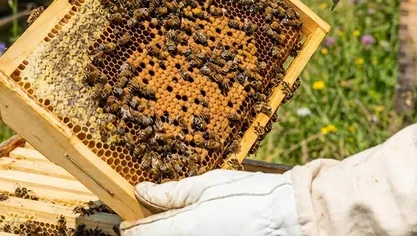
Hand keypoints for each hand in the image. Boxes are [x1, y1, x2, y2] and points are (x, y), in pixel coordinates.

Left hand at [120, 169, 300, 235]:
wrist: (289, 218)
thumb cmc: (252, 197)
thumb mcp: (207, 185)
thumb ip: (172, 192)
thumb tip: (144, 190)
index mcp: (183, 229)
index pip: (144, 233)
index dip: (132, 227)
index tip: (127, 223)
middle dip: (151, 232)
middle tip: (150, 222)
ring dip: (171, 233)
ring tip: (184, 221)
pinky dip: (191, 235)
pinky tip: (198, 227)